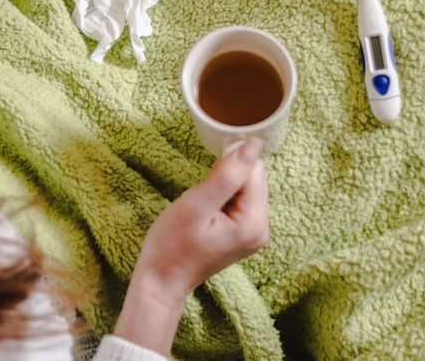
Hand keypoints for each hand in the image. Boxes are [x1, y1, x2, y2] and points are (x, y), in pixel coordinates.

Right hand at [113, 137, 269, 354]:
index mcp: (254, 223)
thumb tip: (253, 144)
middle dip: (227, 179)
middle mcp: (262, 229)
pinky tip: (207, 214)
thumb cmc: (172, 244)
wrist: (162, 279)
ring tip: (203, 209)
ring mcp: (255, 233)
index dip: (228, 167)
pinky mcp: (245, 234)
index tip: (206, 182)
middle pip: (254, 179)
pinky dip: (223, 199)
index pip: (254, 171)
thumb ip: (227, 174)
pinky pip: (240, 201)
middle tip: (202, 199)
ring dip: (223, 188)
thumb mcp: (196, 205)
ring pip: (246, 188)